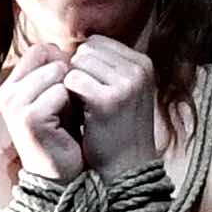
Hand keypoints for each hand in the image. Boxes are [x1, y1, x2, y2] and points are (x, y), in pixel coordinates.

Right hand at [0, 51, 92, 193]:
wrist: (61, 173)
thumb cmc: (63, 132)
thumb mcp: (56, 95)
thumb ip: (56, 70)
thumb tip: (70, 48)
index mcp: (11, 84)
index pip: (41, 48)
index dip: (62, 62)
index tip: (68, 87)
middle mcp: (7, 92)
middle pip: (48, 56)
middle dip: (68, 75)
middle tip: (69, 105)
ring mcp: (15, 105)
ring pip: (56, 72)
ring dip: (71, 90)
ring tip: (69, 114)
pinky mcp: (29, 118)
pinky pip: (60, 92)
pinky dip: (71, 106)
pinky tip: (68, 124)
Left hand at [52, 35, 157, 174]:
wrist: (126, 169)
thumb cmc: (117, 129)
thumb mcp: (122, 91)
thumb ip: (106, 67)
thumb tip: (75, 47)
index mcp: (143, 63)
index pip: (97, 43)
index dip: (84, 64)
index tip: (87, 88)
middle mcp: (139, 69)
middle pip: (87, 50)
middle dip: (76, 70)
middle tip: (81, 99)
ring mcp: (127, 83)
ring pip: (78, 62)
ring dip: (71, 83)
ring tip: (81, 106)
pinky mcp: (109, 99)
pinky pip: (72, 80)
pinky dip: (67, 95)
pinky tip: (77, 112)